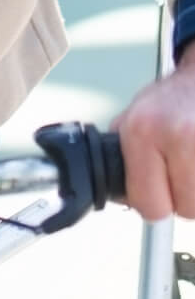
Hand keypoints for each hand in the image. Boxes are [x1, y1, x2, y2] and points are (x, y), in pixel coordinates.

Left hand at [111, 47, 194, 217]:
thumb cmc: (169, 101)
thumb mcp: (133, 120)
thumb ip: (124, 156)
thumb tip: (121, 195)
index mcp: (143, 131)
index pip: (149, 205)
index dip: (154, 202)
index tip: (157, 189)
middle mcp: (178, 135)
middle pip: (185, 210)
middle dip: (182, 196)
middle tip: (179, 168)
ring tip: (191, 160)